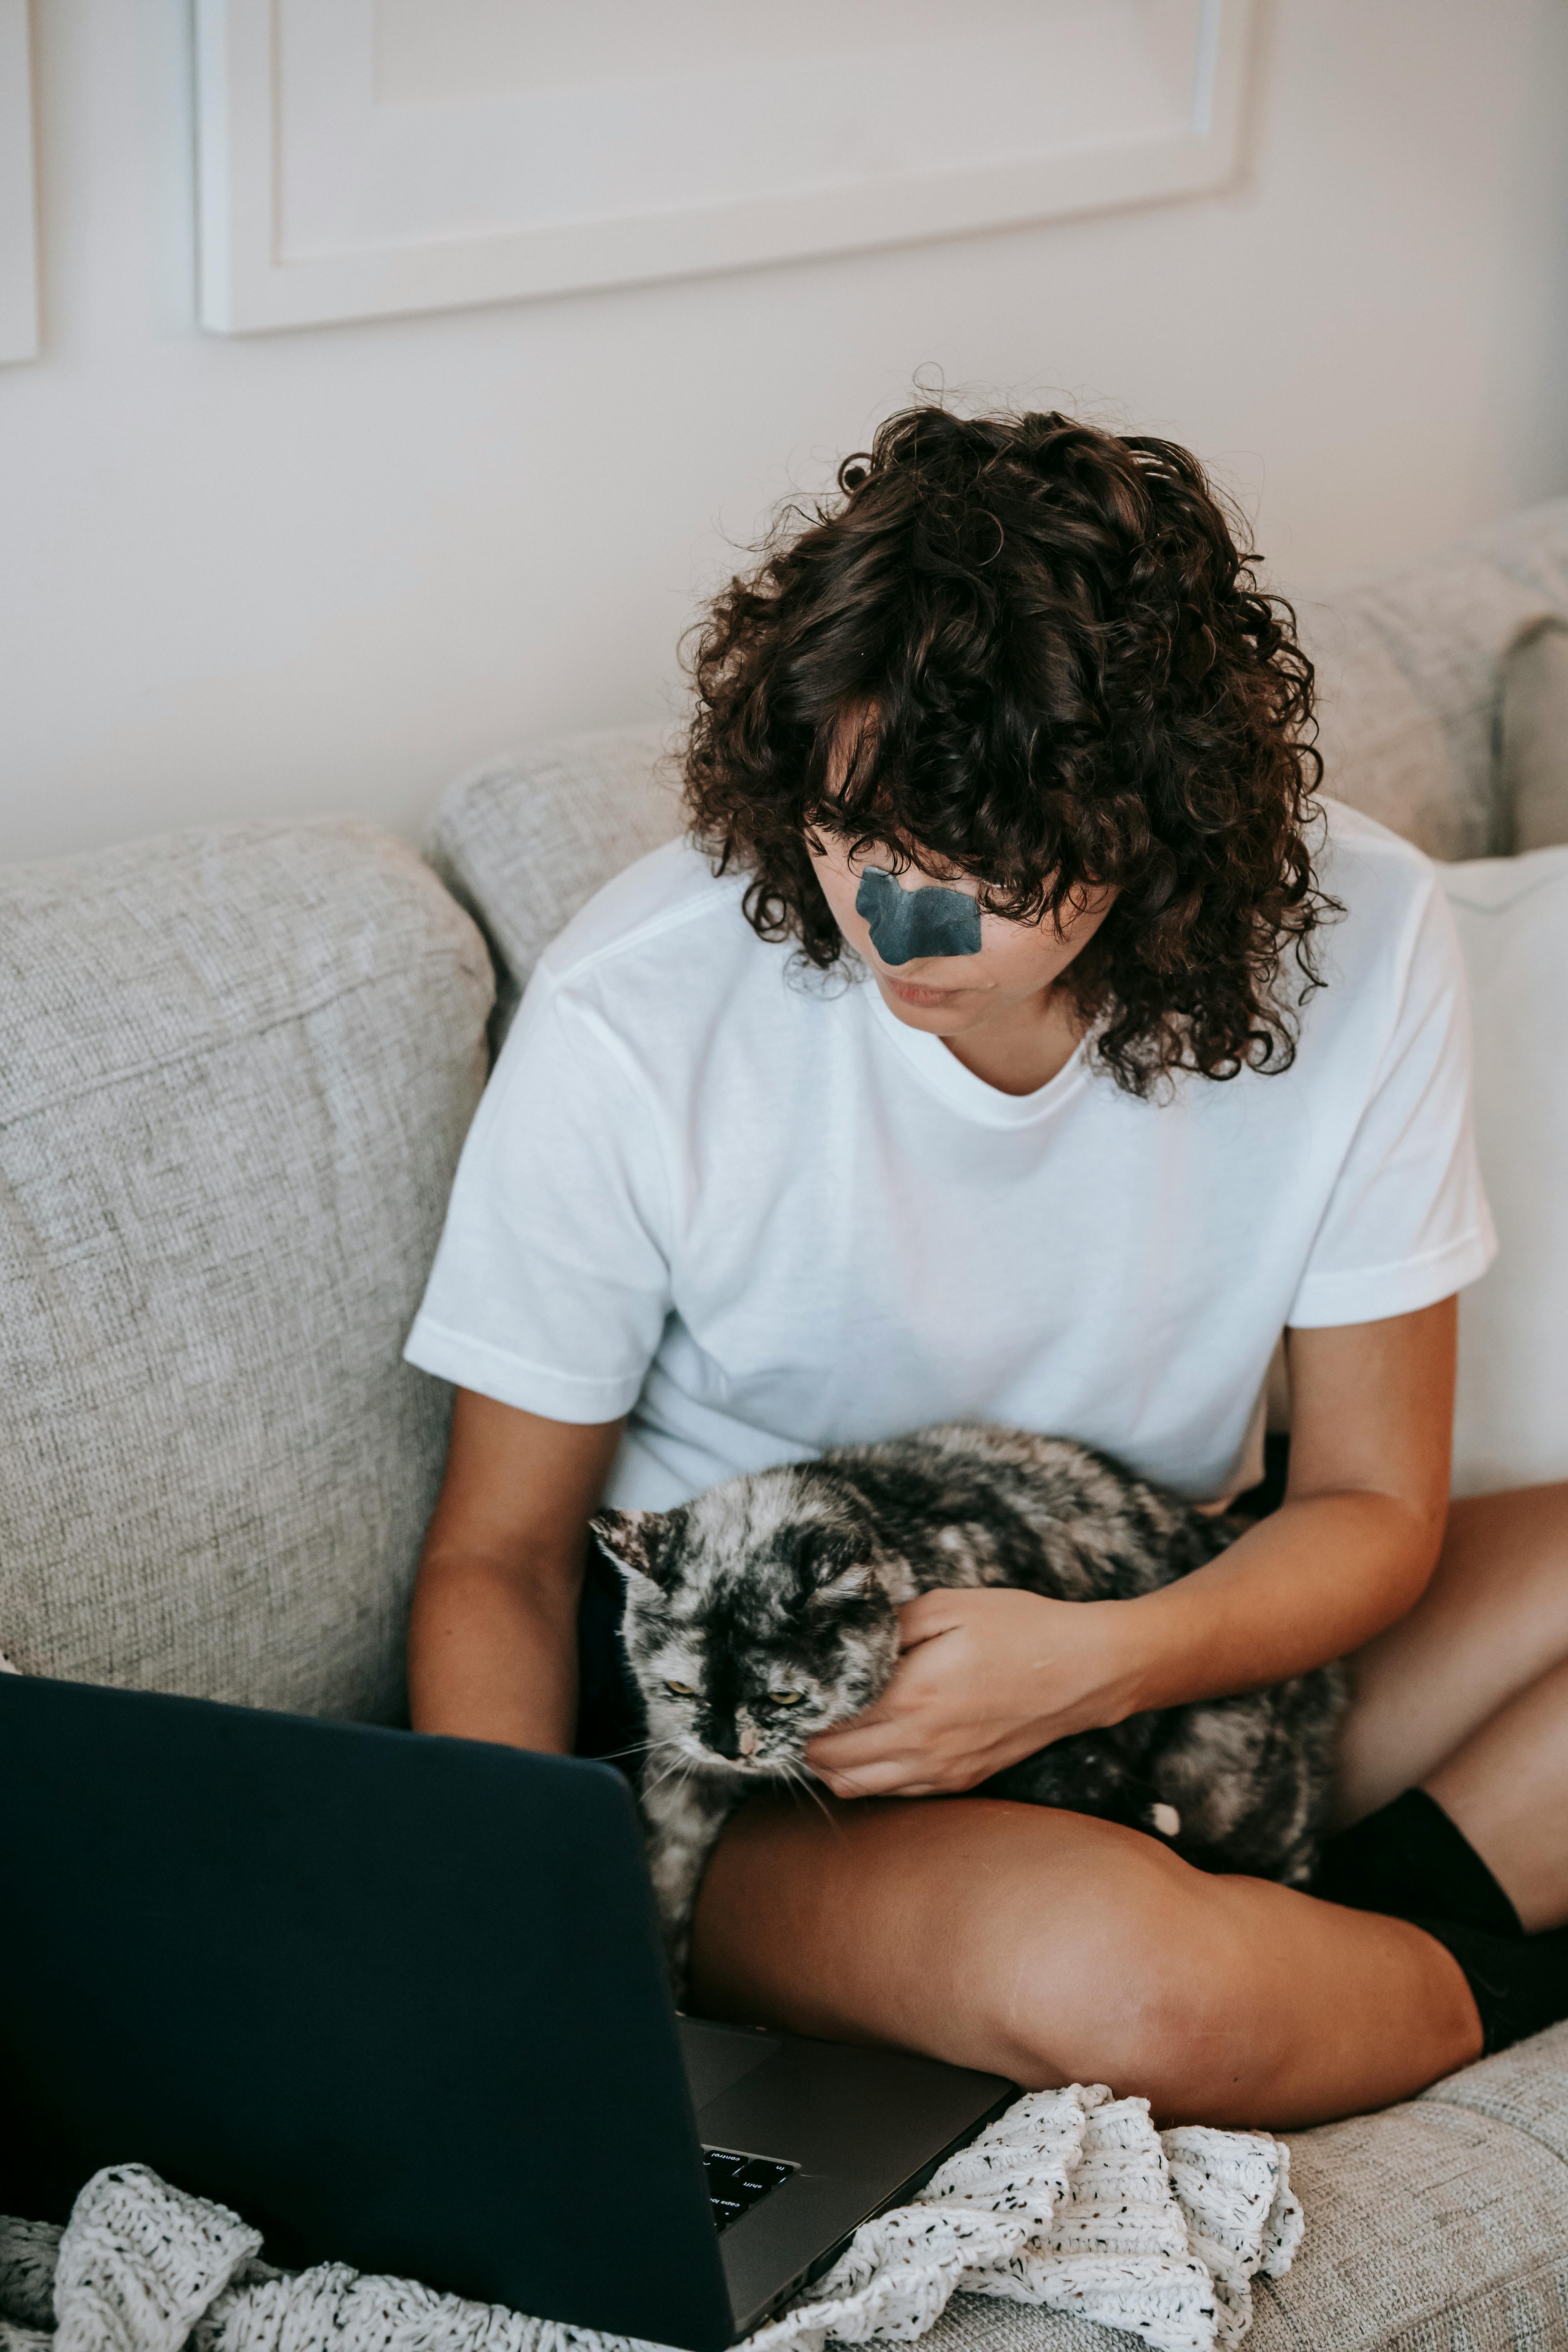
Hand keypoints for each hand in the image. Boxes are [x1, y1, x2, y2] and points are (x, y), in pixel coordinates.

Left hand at [803, 1587, 1141, 1799]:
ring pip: (856, 1788)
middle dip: (804, 1740)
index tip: (782, 1692)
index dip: (797, 1711)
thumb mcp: (949, 1606)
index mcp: (911, 1697)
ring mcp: (942, 1770)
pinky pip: (894, 1793)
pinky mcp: (962, 1780)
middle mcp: (921, 1744)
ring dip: (831, 1764)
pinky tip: (867, 1745)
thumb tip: (842, 1640)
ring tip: (825, 1728)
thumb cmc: (1021, 1629)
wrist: (1087, 1671)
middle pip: (830, 1764)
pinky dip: (868, 1777)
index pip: (827, 1722)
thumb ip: (888, 1626)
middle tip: (796, 1710)